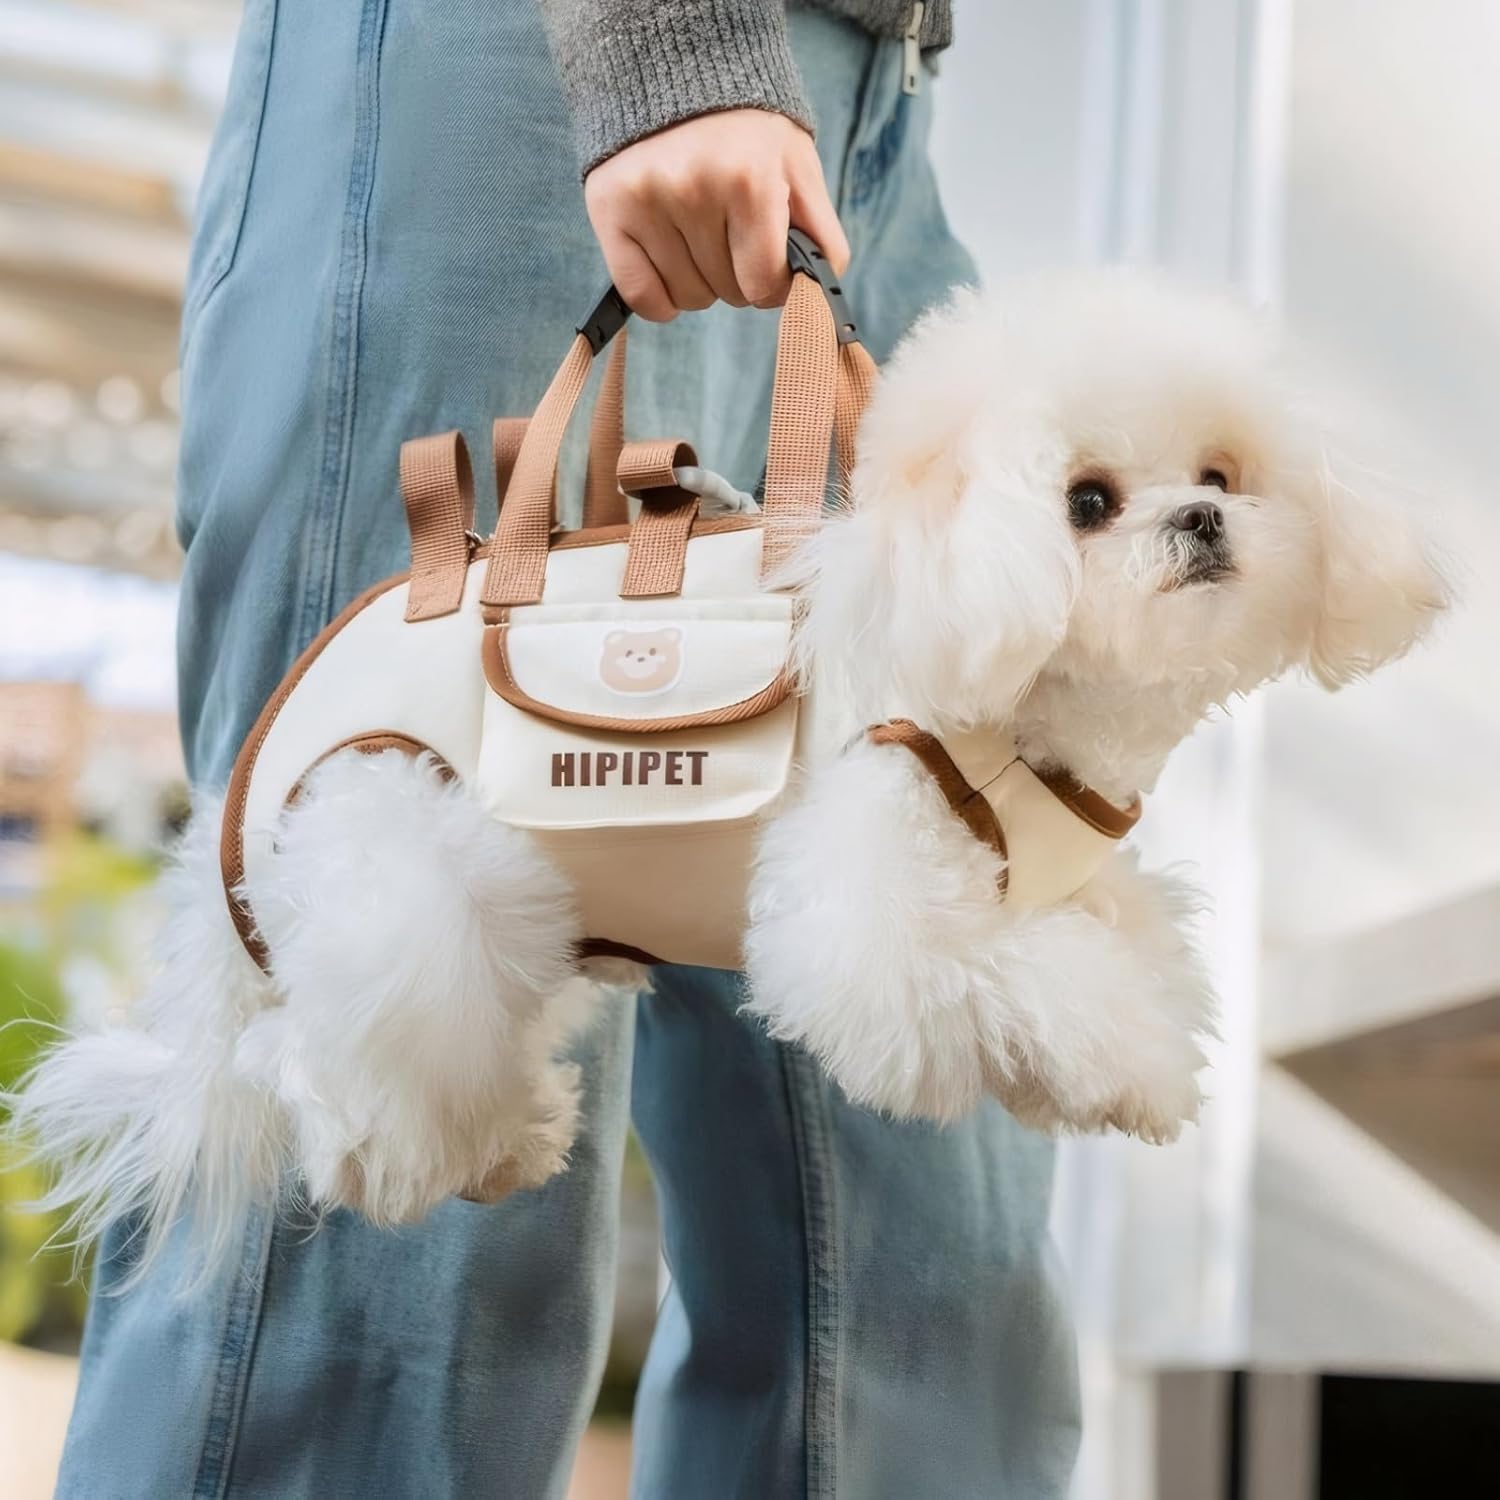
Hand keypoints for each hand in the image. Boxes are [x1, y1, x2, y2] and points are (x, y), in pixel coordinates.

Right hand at [584, 109, 850, 321]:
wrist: (678, 72)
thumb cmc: (748, 133)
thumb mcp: (798, 167)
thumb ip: (821, 235)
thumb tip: (813, 299)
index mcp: (749, 180)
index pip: (764, 285)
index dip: (773, 283)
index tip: (769, 261)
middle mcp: (693, 189)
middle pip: (728, 294)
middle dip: (738, 277)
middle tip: (732, 233)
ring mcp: (646, 200)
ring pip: (687, 299)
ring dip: (701, 283)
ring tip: (700, 235)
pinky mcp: (609, 210)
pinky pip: (641, 296)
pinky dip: (662, 298)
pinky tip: (672, 268)